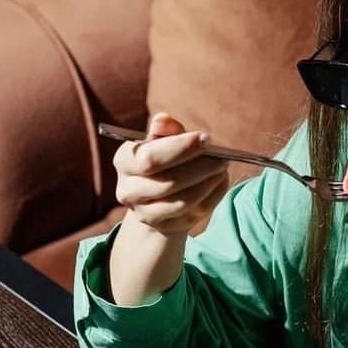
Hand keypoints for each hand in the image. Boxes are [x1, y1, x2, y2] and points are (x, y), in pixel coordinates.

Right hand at [114, 112, 230, 236]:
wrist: (158, 195)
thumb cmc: (163, 159)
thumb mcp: (161, 140)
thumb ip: (164, 130)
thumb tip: (164, 121)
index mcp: (124, 161)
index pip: (150, 158)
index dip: (181, 149)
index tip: (207, 139)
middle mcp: (128, 191)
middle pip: (168, 183)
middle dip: (200, 168)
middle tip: (222, 158)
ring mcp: (144, 213)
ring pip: (182, 202)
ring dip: (208, 183)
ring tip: (223, 168)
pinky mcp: (165, 227)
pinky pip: (194, 213)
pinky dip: (212, 196)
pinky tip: (220, 181)